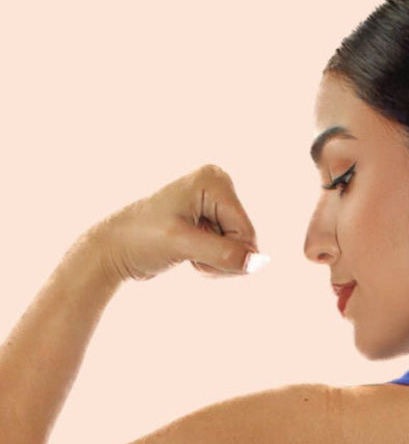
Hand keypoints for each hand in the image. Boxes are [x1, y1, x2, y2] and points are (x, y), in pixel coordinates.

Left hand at [93, 164, 265, 282]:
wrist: (115, 249)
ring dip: (216, 262)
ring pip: (240, 249)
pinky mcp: (211, 219)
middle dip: (222, 257)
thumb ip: (223, 253)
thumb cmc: (142, 240)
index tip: (194, 252)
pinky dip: (212, 261)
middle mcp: (219, 185)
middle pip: (246, 240)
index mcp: (215, 181)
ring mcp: (216, 202)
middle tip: (190, 254)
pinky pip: (231, 250)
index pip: (246, 233)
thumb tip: (258, 263)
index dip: (227, 254)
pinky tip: (189, 254)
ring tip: (187, 253)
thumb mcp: (183, 246)